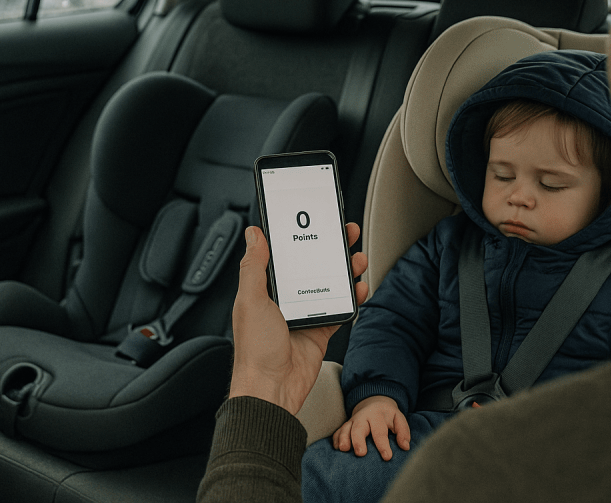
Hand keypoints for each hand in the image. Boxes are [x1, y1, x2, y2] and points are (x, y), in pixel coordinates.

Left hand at [228, 224, 367, 414]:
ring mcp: (304, 315)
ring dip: (345, 270)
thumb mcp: (250, 300)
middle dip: (329, 248)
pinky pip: (340, 309)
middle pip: (312, 266)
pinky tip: (359, 288)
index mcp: (264, 289)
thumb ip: (254, 266)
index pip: (284, 255)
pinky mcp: (320, 331)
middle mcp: (284, 300)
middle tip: (345, 233)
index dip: (300, 236)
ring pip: (329, 285)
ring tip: (357, 257)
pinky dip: (352, 298)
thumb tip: (253, 235)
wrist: (272, 390)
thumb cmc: (255, 351)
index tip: (314, 220)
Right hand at [333, 395, 410, 459]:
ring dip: (343, 439)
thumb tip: (405, 446)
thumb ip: (403, 431)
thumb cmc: (388, 416)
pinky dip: (336, 439)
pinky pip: (338, 432)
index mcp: (377, 415)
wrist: (373, 402)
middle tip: (361, 453)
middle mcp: (363, 417)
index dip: (383, 444)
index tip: (387, 457)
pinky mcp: (345, 425)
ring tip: (343, 449)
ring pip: (345, 429)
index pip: (380, 431)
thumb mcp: (398, 419)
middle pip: (358, 428)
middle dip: (358, 440)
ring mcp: (352, 421)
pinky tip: (337, 449)